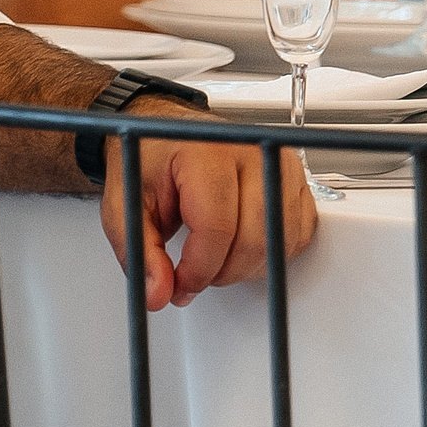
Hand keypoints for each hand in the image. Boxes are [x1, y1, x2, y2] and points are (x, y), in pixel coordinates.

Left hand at [98, 105, 318, 308]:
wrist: (164, 132)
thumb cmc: (149, 160)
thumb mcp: (127, 204)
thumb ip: (140, 252)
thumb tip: (159, 294)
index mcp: (205, 152)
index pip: (217, 228)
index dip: (199, 270)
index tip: (181, 283)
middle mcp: (249, 151)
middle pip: (254, 239)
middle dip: (223, 273)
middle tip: (196, 276)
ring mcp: (277, 162)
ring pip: (280, 239)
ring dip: (249, 266)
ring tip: (218, 259)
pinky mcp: (294, 177)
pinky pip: (300, 231)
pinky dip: (275, 252)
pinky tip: (244, 247)